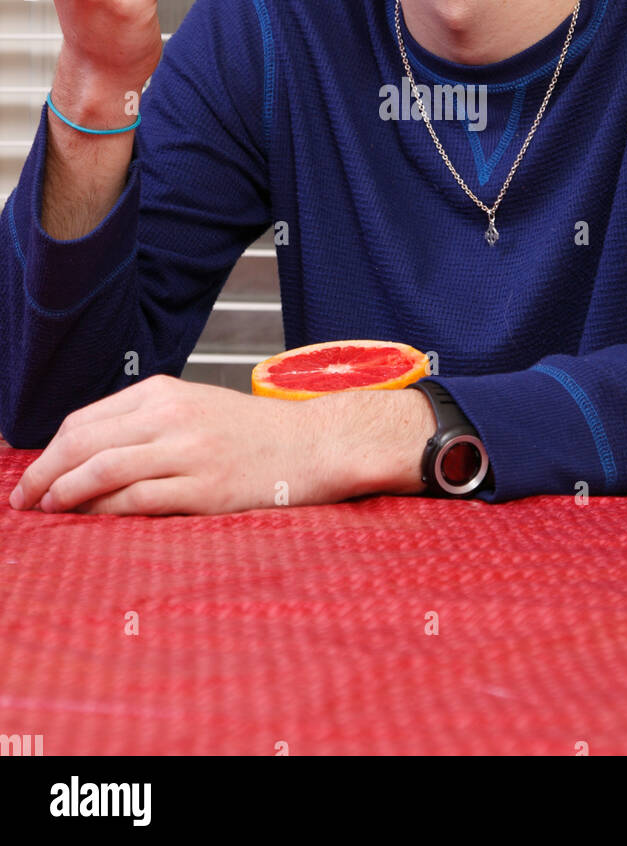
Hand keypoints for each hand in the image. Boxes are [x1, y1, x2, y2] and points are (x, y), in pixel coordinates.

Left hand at [6, 375, 353, 514]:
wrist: (312, 445)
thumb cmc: (252, 433)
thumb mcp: (194, 408)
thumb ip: (145, 423)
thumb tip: (85, 454)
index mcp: (164, 392)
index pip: (85, 420)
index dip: (50, 452)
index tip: (33, 476)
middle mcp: (171, 416)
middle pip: (84, 442)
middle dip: (43, 474)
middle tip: (25, 499)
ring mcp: (188, 451)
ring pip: (102, 470)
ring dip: (64, 493)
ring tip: (49, 510)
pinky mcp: (203, 488)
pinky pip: (137, 500)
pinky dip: (103, 512)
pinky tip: (91, 520)